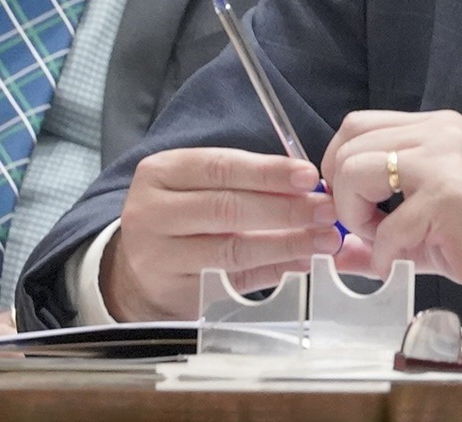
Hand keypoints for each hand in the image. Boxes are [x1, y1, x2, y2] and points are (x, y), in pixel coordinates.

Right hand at [101, 147, 343, 320]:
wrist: (135, 272)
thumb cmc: (182, 217)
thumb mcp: (199, 186)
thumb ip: (247, 182)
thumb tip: (311, 187)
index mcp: (161, 173)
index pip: (220, 166)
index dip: (268, 172)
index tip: (309, 176)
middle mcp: (153, 213)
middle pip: (227, 208)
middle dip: (286, 209)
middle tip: (326, 210)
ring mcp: (160, 257)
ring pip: (233, 249)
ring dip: (287, 243)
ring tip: (324, 239)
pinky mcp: (175, 294)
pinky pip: (234, 282)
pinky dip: (273, 271)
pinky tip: (301, 262)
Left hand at [321, 110, 461, 324]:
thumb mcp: (424, 223)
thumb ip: (378, 229)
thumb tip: (333, 247)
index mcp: (437, 128)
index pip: (358, 125)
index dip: (338, 165)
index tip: (349, 204)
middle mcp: (440, 133)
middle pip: (350, 143)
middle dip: (341, 193)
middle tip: (363, 226)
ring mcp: (444, 159)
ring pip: (355, 171)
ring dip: (356, 217)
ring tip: (384, 243)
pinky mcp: (448, 194)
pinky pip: (386, 225)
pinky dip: (384, 253)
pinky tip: (400, 264)